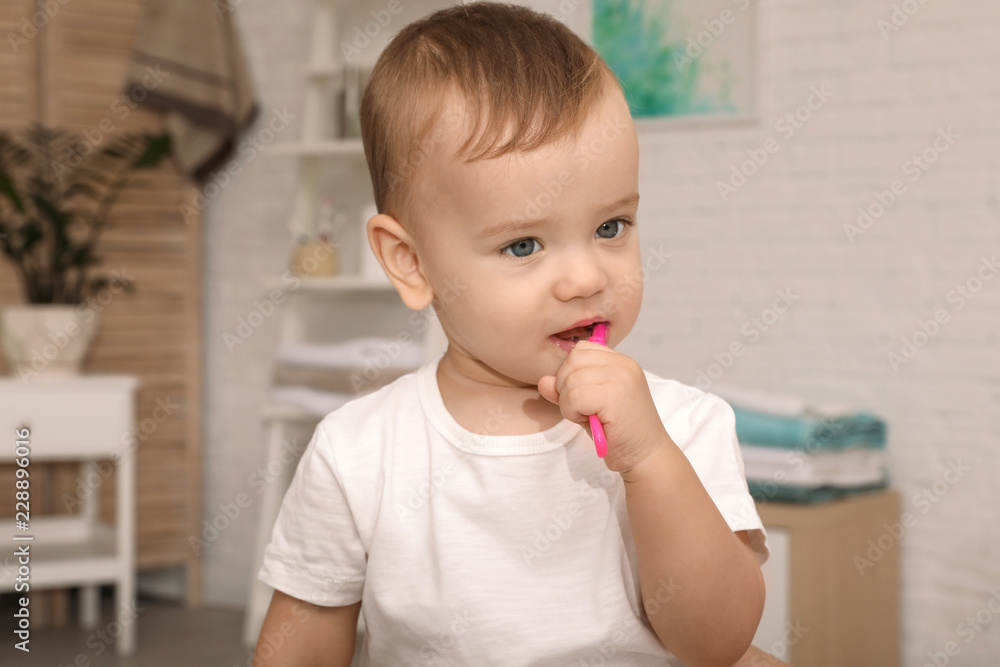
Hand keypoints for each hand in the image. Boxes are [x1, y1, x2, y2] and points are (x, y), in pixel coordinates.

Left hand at [537, 341, 671, 473]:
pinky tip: (590, 422)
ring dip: (568, 404)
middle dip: (566, 387)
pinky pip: (573, 397)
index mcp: (620, 361)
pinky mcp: (614, 395)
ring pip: (569, 380)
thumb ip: (566, 390)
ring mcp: (620, 378)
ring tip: (589, 417)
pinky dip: (573, 413)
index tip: (582, 396)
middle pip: (572, 361)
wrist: (646, 456)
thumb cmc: (618, 432)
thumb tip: (543, 381)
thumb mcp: (588, 406)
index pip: (580, 350)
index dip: (570, 373)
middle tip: (583, 409)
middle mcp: (623, 364)